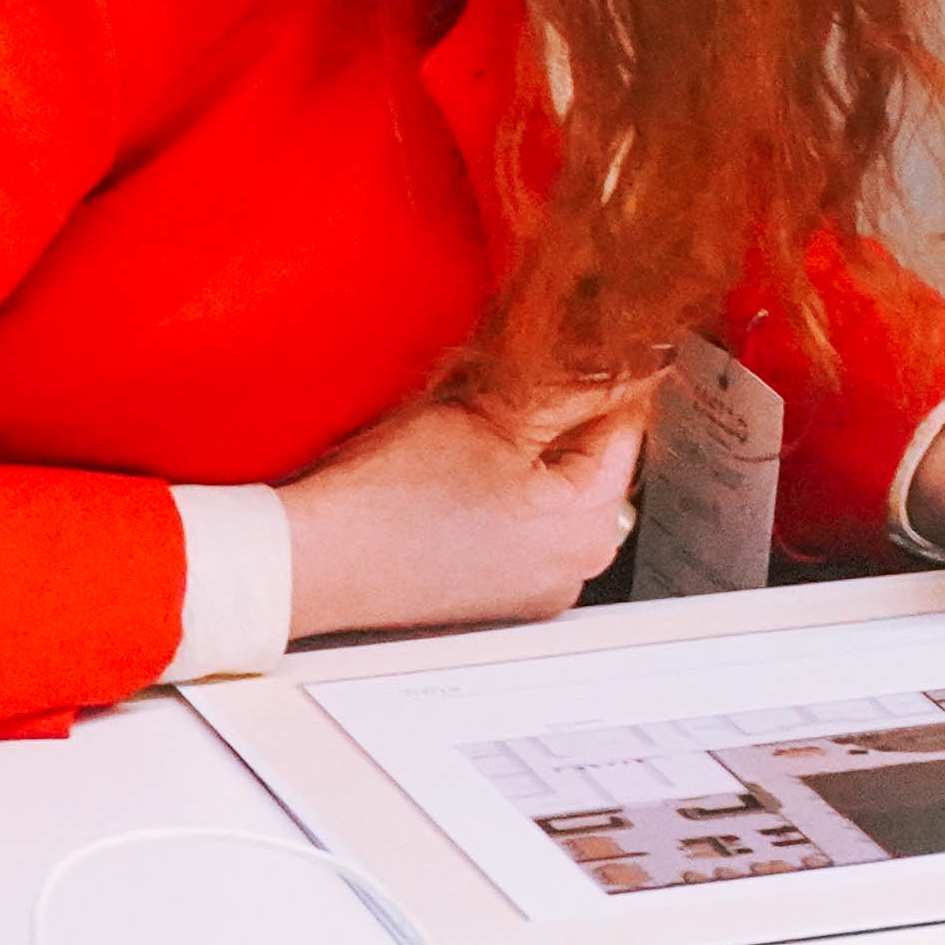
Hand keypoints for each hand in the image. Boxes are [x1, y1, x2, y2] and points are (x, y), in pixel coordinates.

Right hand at [278, 374, 653, 640]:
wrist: (313, 561)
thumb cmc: (387, 498)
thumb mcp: (493, 414)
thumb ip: (576, 385)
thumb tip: (631, 361)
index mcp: (588, 525)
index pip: (625, 424)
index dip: (596, 375)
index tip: (576, 348)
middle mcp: (577, 568)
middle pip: (593, 461)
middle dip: (559, 416)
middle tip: (504, 390)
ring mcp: (539, 588)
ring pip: (558, 491)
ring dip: (530, 453)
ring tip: (474, 435)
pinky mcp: (502, 596)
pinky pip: (528, 526)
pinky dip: (508, 493)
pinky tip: (460, 477)